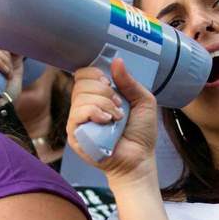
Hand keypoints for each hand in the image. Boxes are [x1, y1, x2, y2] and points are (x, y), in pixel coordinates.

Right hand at [0, 47, 23, 115]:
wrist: (2, 113)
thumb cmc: (4, 94)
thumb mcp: (9, 68)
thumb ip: (10, 53)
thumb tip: (14, 37)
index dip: (0, 47)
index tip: (10, 61)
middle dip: (3, 54)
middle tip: (10, 70)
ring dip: (3, 60)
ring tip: (8, 73)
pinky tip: (6, 74)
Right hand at [66, 58, 158, 184]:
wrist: (139, 159)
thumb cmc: (141, 133)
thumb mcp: (143, 101)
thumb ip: (130, 82)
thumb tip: (117, 60)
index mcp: (98, 95)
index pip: (84, 74)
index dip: (95, 73)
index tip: (110, 82)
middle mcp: (85, 105)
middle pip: (82, 82)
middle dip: (104, 89)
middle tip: (118, 104)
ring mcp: (78, 119)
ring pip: (81, 96)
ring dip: (104, 103)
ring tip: (117, 117)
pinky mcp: (75, 133)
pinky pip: (77, 113)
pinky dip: (95, 113)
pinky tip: (107, 121)